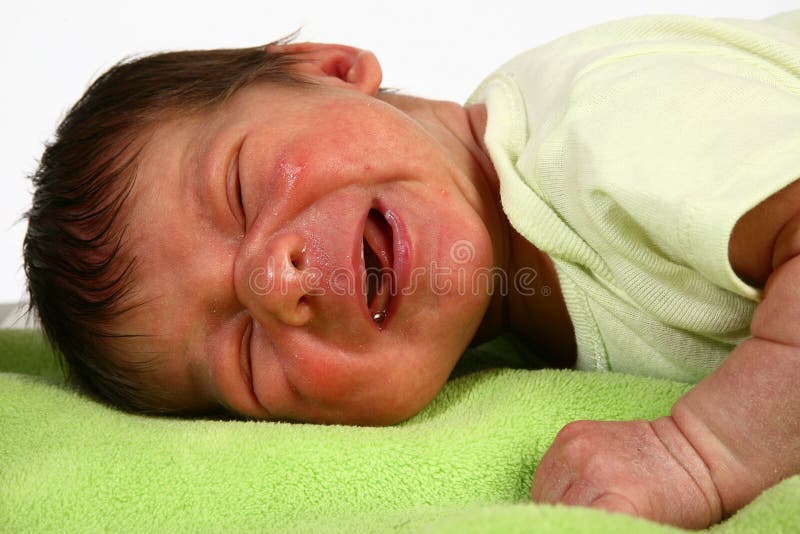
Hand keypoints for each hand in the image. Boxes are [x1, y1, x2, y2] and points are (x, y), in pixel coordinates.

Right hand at [531, 418, 722, 528]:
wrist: (692, 450)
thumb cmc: (679, 501)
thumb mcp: (650, 528)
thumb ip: (611, 528)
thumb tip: (585, 525)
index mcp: (618, 503)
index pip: (573, 526)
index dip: (574, 529)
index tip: (581, 528)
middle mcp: (592, 471)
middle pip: (554, 510)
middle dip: (565, 519)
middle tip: (585, 521)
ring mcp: (577, 447)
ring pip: (543, 490)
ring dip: (555, 501)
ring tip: (579, 506)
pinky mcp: (570, 431)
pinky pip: (545, 468)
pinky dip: (553, 482)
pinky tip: (573, 488)